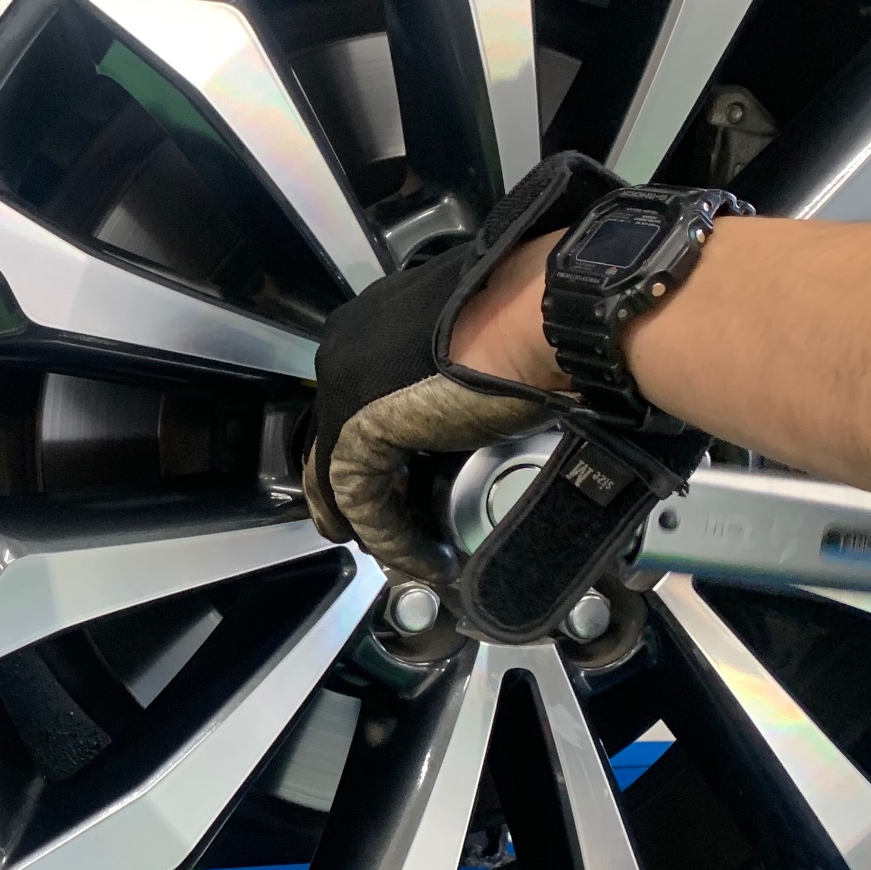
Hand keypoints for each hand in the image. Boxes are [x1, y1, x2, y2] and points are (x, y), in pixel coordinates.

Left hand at [304, 153, 622, 578]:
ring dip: (376, 524)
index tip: (396, 486)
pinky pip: (363, 498)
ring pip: (342, 475)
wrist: (535, 311)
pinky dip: (392, 536)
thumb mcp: (473, 339)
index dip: (375, 451)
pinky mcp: (360, 430)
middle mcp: (343, 349)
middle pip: (335, 437)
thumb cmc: (525, 312)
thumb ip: (451, 366)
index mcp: (368, 322)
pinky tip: (422, 558)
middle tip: (384, 529)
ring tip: (406, 556)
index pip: (351, 399)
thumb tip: (469, 391)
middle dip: (360, 492)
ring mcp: (344, 389)